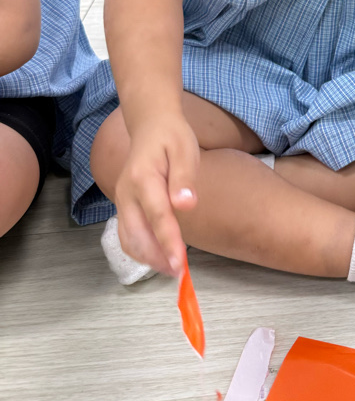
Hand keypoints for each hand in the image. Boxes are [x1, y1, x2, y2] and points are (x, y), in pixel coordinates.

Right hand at [114, 112, 199, 276]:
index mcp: (143, 178)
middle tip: (179, 274)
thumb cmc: (171, 137)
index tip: (180, 265)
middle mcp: (126, 193)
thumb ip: (184, 177)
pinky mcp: (124, 207)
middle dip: (157, 258)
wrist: (150, 125)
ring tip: (171, 268)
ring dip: (148, 258)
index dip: (168, 242)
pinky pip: (127, 235)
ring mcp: (122, 201)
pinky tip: (160, 255)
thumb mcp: (184, 149)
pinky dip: (141, 250)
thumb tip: (185, 204)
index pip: (157, 216)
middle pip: (136, 235)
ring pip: (127, 240)